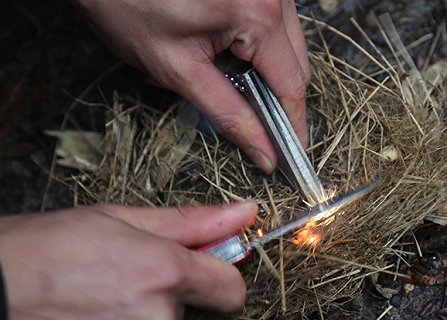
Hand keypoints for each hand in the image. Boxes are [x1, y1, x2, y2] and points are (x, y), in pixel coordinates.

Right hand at [0, 202, 256, 319]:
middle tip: (118, 276)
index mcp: (165, 274)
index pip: (232, 289)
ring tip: (92, 301)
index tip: (203, 270)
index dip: (219, 277)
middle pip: (187, 311)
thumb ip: (191, 222)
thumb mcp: (117, 219)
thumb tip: (244, 214)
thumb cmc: (38, 251)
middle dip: (162, 296)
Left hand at [73, 0, 311, 173]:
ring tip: (229, 80)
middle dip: (278, 99)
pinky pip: (274, 26)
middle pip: (296, 65)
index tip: (288, 155)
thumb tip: (263, 151)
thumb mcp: (178, 70)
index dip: (292, 126)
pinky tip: (228, 54)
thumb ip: (228, 115)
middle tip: (254, 126)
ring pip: (289, 45)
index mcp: (257, 14)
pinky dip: (259, 49)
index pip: (292, 85)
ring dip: (268, 73)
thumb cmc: (127, 7)